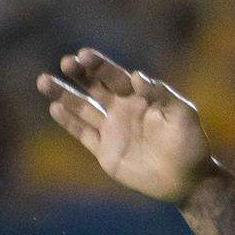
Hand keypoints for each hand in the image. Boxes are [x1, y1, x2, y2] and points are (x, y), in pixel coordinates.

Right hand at [37, 49, 215, 205]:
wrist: (187, 179)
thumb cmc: (191, 144)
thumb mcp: (183, 115)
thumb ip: (162, 95)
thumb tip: (137, 75)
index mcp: (141, 98)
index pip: (115, 76)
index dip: (100, 65)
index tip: (84, 55)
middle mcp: (123, 110)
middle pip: (95, 87)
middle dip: (80, 73)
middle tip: (66, 62)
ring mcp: (112, 130)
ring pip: (82, 107)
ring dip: (64, 94)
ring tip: (44, 80)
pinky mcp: (105, 151)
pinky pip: (83, 133)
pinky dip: (69, 121)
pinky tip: (55, 108)